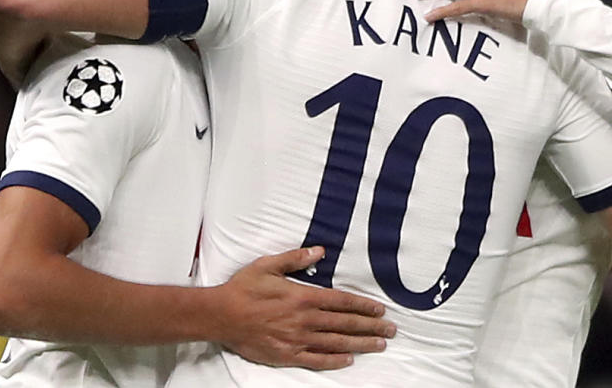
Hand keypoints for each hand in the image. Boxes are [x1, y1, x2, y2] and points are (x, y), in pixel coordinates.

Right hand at [209, 246, 395, 369]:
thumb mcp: (269, 265)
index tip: (380, 309)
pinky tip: (349, 359)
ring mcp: (297, 339)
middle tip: (391, 329)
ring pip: (336, 342)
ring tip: (379, 345)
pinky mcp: (287, 354)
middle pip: (345, 323)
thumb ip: (296, 258)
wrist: (220, 315)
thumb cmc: (244, 288)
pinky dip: (334, 360)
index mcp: (303, 296)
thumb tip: (320, 250)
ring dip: (360, 343)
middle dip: (371, 326)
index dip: (364, 306)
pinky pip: (316, 360)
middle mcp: (304, 319)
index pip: (342, 302)